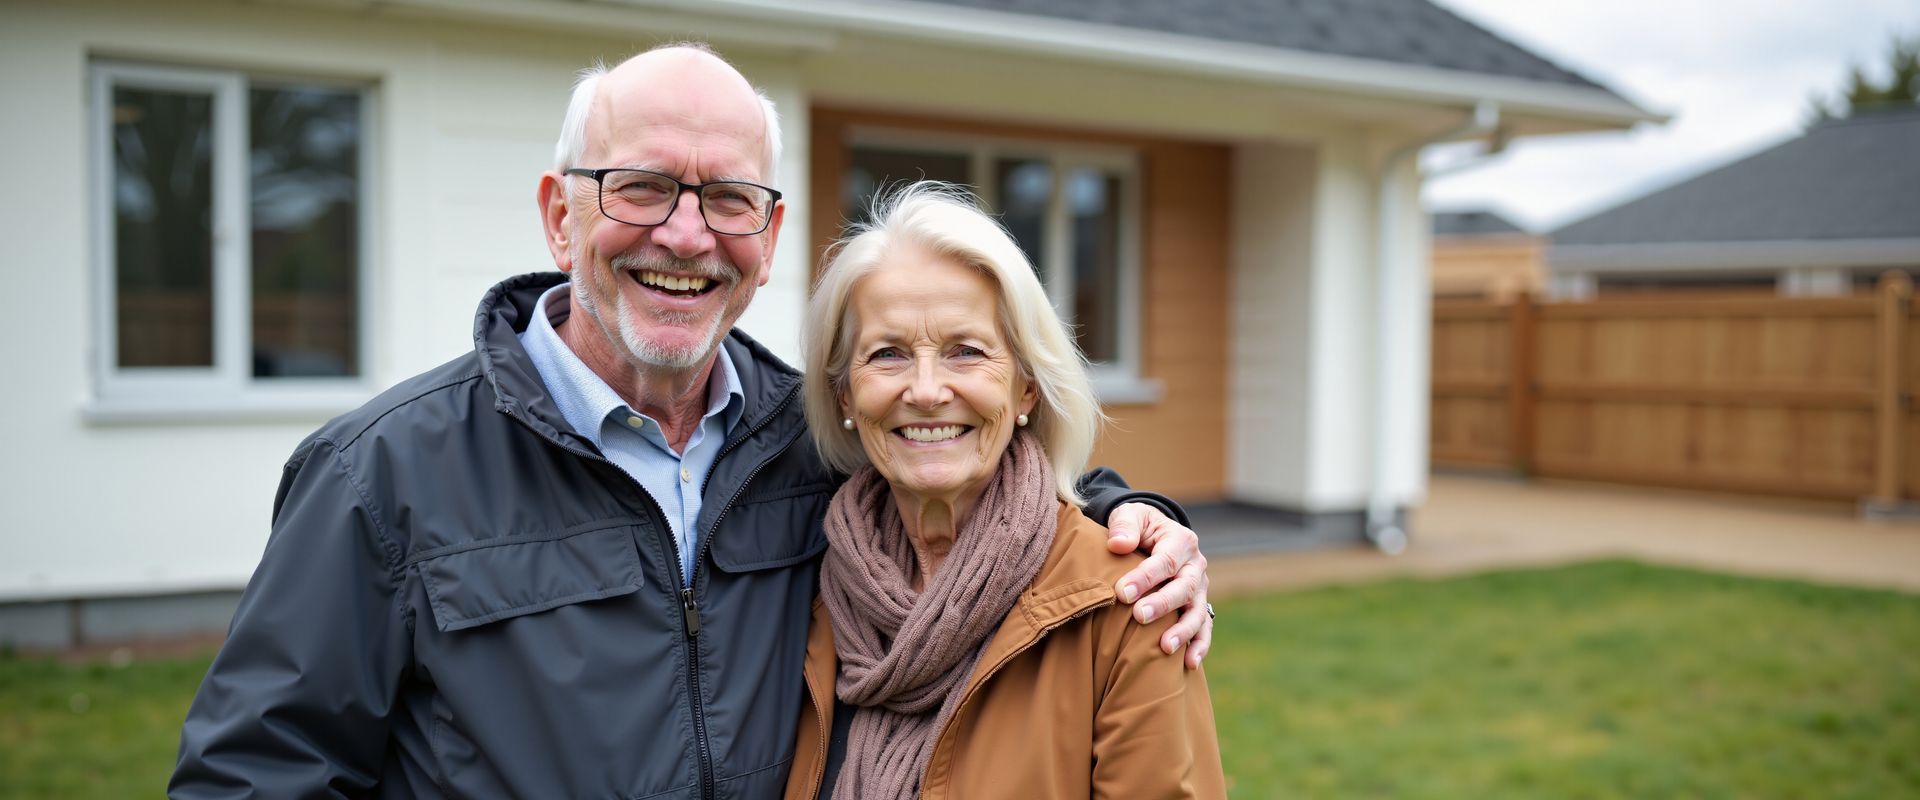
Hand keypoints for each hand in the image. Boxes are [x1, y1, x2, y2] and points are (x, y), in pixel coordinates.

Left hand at [1105, 502, 1212, 668]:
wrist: (1152, 536)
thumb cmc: (1136, 527)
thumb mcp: (1129, 515)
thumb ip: (1123, 526)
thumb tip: (1118, 544)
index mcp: (1180, 541)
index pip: (1165, 561)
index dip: (1145, 577)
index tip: (1122, 593)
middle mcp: (1195, 565)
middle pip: (1184, 587)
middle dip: (1163, 603)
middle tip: (1140, 616)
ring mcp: (1200, 589)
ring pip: (1198, 612)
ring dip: (1183, 631)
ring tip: (1165, 647)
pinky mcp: (1199, 607)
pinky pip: (1204, 628)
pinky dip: (1199, 645)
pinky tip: (1189, 663)